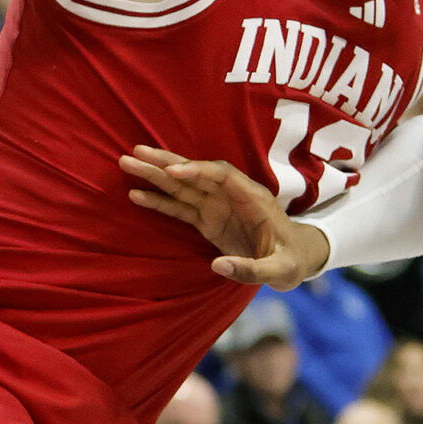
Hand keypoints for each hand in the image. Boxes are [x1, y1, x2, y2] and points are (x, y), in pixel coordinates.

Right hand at [119, 146, 328, 289]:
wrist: (295, 260)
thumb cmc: (290, 261)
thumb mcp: (279, 270)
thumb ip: (252, 269)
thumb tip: (217, 266)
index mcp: (253, 198)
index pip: (223, 175)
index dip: (198, 170)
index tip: (173, 171)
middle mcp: (232, 196)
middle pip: (196, 172)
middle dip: (166, 162)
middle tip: (135, 153)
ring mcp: (218, 206)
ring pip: (183, 185)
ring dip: (156, 175)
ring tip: (127, 163)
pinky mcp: (208, 219)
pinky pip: (180, 207)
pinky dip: (159, 200)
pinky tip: (136, 193)